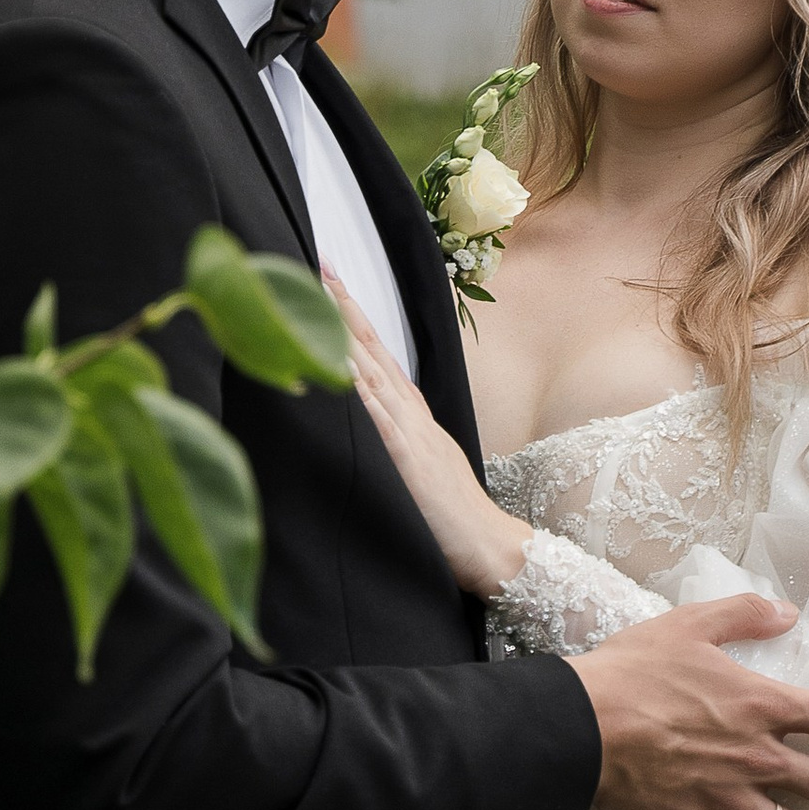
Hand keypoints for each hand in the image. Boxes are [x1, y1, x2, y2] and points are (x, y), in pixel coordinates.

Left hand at [330, 276, 528, 597]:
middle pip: (372, 350)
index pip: (375, 353)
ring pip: (373, 374)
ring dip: (346, 336)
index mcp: (410, 413)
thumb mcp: (417, 463)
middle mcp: (409, 414)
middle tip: (320, 265)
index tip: (329, 280)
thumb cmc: (450, 512)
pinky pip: (380, 421)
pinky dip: (362, 392)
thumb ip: (394, 436)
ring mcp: (410, 433)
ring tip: (322, 299)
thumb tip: (364, 417)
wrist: (488, 544)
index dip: (352, 316)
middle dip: (344, 308)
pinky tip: (343, 370)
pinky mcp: (408, 461)